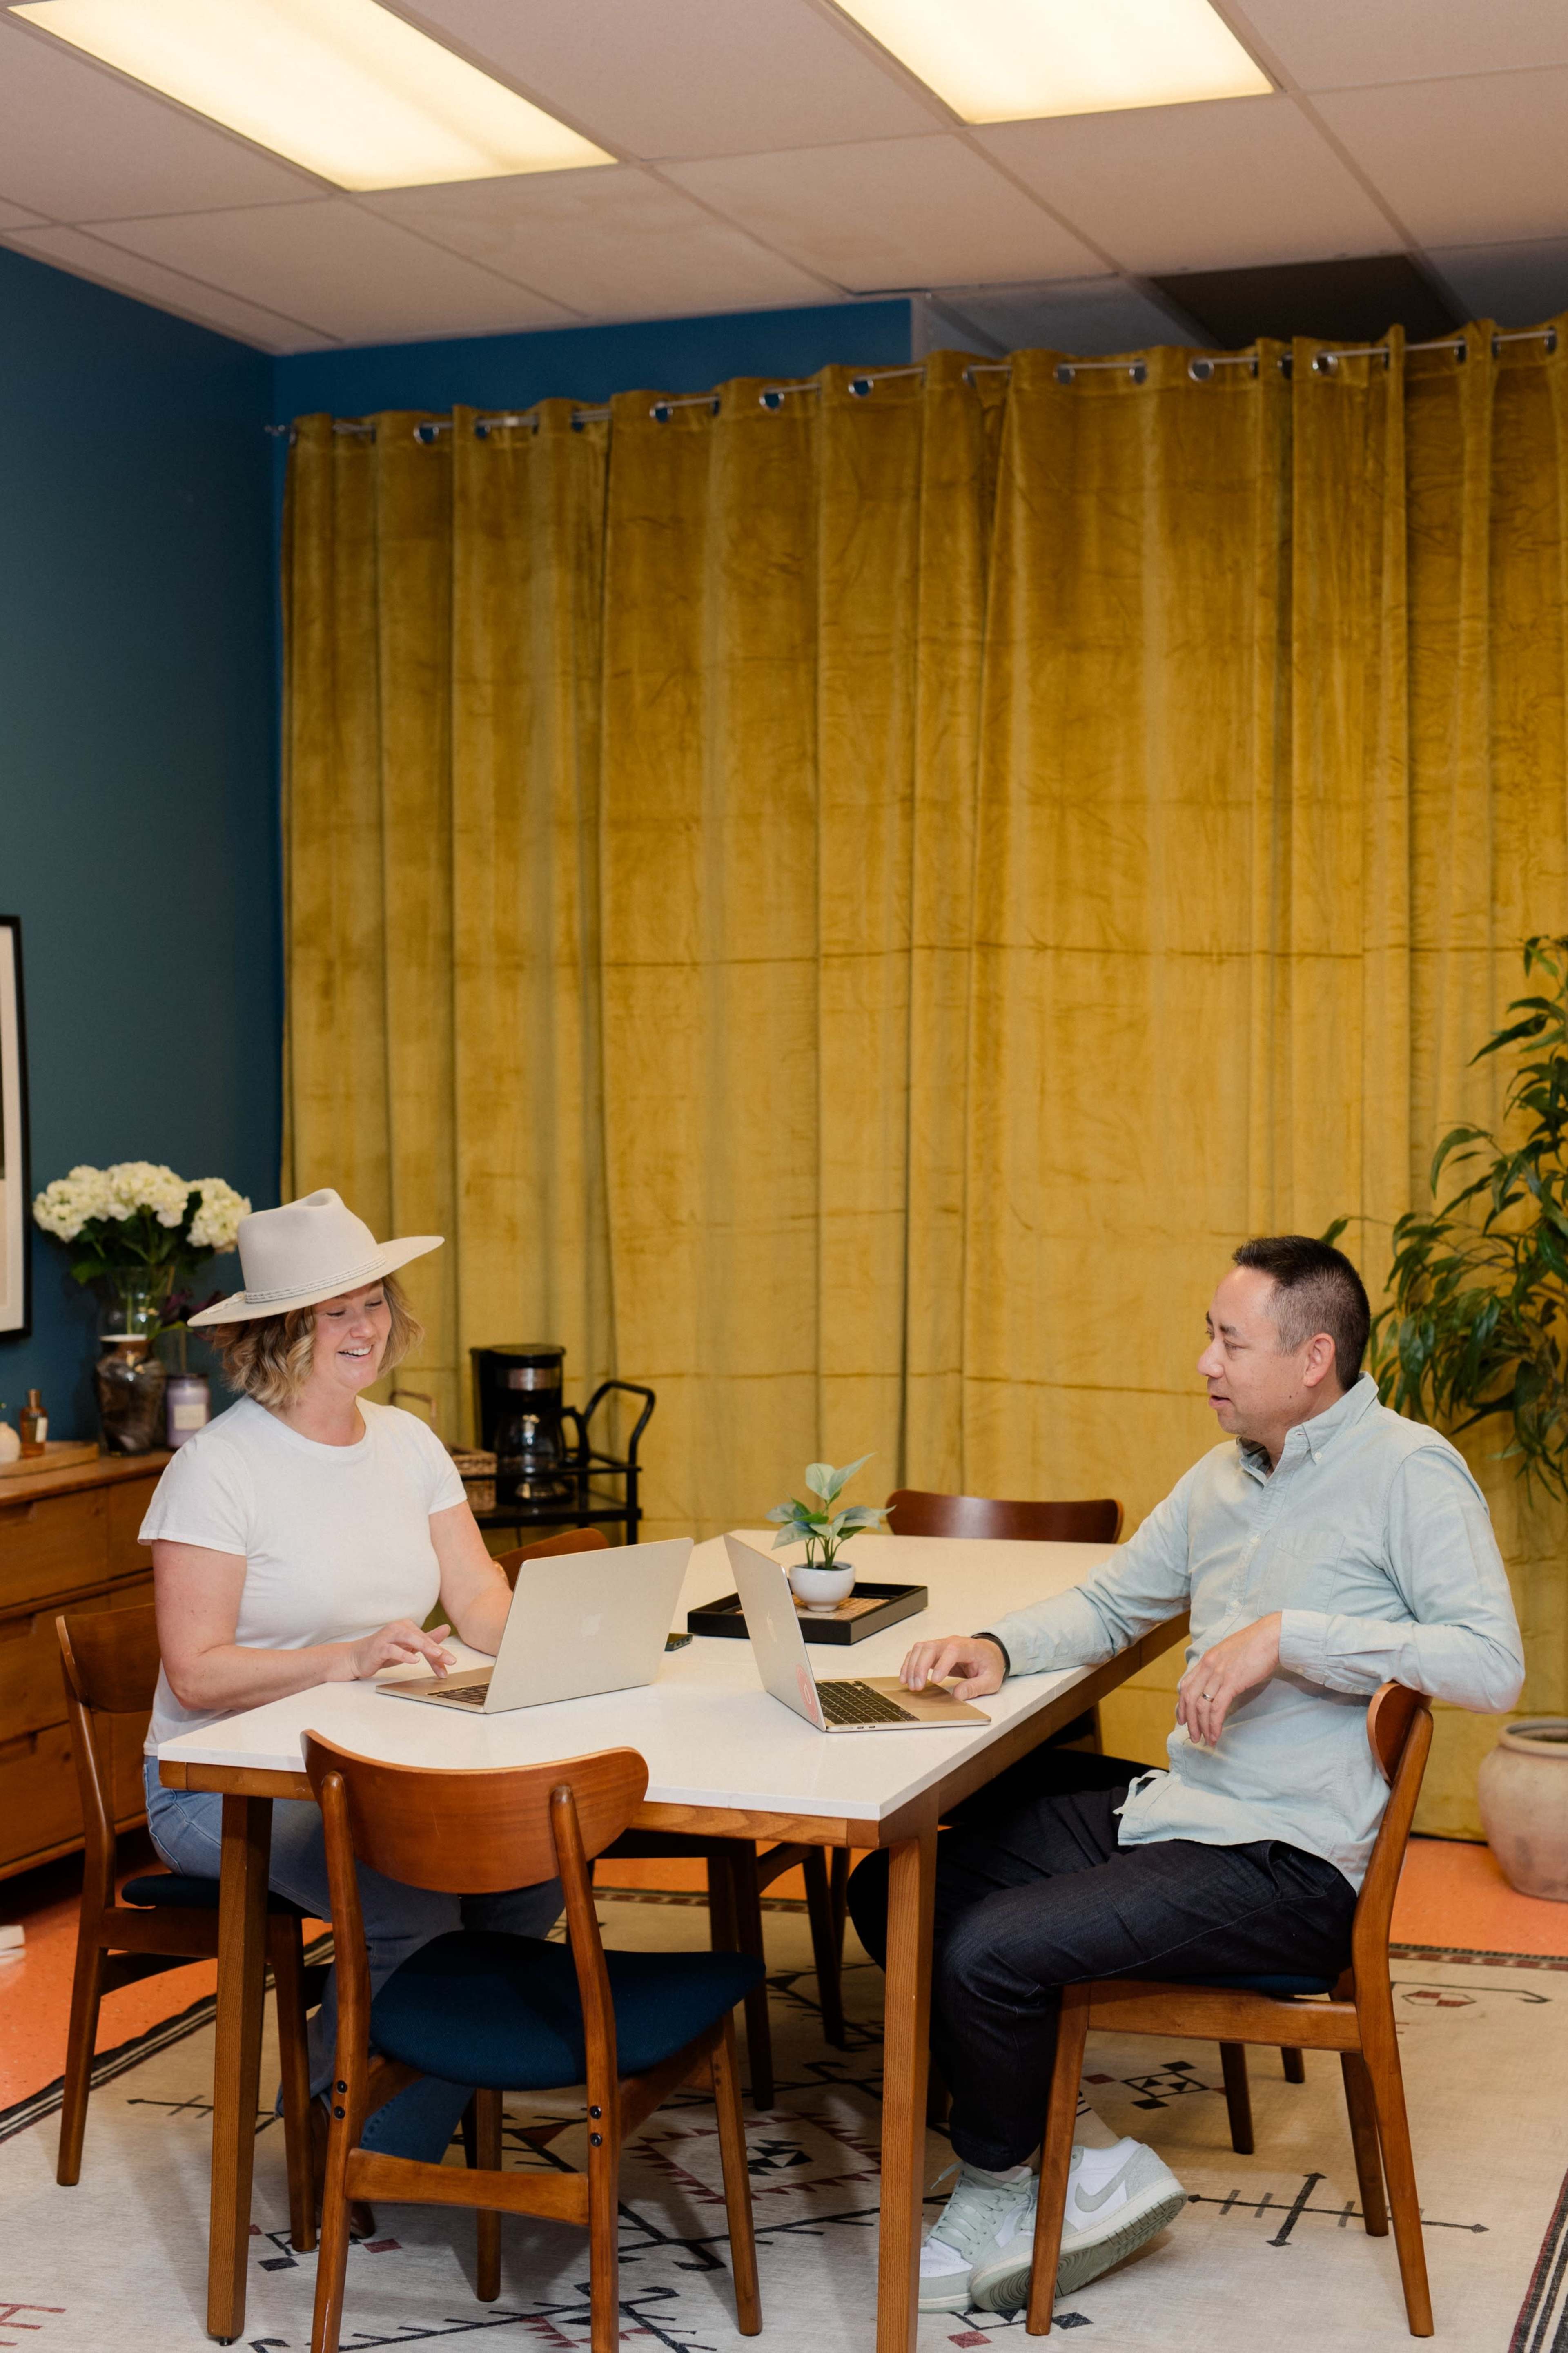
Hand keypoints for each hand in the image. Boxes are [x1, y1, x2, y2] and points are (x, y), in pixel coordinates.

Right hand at [340, 1620, 455, 1681]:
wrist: (356, 1657)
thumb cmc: (383, 1652)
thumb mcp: (408, 1647)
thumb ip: (427, 1639)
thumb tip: (446, 1628)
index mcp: (408, 1627)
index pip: (427, 1640)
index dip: (439, 1653)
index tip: (450, 1665)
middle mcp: (399, 1628)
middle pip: (422, 1639)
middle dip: (437, 1650)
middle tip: (451, 1660)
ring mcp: (388, 1636)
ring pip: (409, 1639)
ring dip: (425, 1647)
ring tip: (437, 1655)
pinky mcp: (378, 1647)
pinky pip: (393, 1649)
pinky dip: (404, 1654)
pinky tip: (414, 1660)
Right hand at [898, 1635, 1005, 1701]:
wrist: (989, 1653)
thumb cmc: (990, 1665)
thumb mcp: (991, 1680)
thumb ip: (976, 1687)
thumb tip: (958, 1695)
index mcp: (969, 1647)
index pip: (952, 1650)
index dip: (942, 1664)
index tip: (935, 1681)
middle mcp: (952, 1642)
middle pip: (931, 1647)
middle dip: (920, 1667)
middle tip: (917, 1687)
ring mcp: (941, 1645)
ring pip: (920, 1649)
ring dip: (912, 1666)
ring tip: (911, 1686)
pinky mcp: (934, 1651)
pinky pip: (917, 1653)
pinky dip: (909, 1664)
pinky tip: (905, 1678)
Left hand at [1176, 1613, 1281, 1747]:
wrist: (1271, 1636)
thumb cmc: (1255, 1645)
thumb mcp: (1229, 1653)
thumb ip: (1220, 1666)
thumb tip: (1218, 1683)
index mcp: (1206, 1660)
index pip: (1186, 1685)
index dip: (1182, 1705)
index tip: (1183, 1719)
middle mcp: (1208, 1666)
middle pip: (1189, 1698)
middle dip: (1189, 1721)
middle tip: (1193, 1736)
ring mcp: (1219, 1674)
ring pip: (1201, 1706)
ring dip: (1201, 1726)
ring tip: (1205, 1740)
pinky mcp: (1232, 1682)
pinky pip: (1217, 1708)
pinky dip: (1214, 1724)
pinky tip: (1215, 1735)